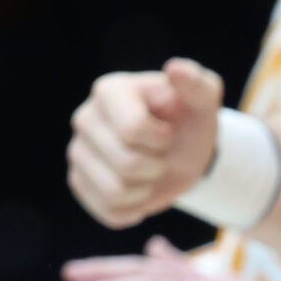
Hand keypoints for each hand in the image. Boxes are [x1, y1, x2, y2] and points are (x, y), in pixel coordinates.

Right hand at [66, 57, 223, 227]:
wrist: (181, 150)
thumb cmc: (189, 119)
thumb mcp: (203, 101)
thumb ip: (197, 84)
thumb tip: (175, 69)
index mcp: (109, 91)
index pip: (131, 129)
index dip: (160, 139)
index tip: (167, 131)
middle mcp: (85, 118)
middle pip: (125, 163)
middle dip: (157, 167)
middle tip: (160, 156)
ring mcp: (77, 152)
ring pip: (114, 191)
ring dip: (146, 190)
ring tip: (150, 174)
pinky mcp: (78, 182)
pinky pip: (107, 211)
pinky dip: (134, 210)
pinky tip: (139, 191)